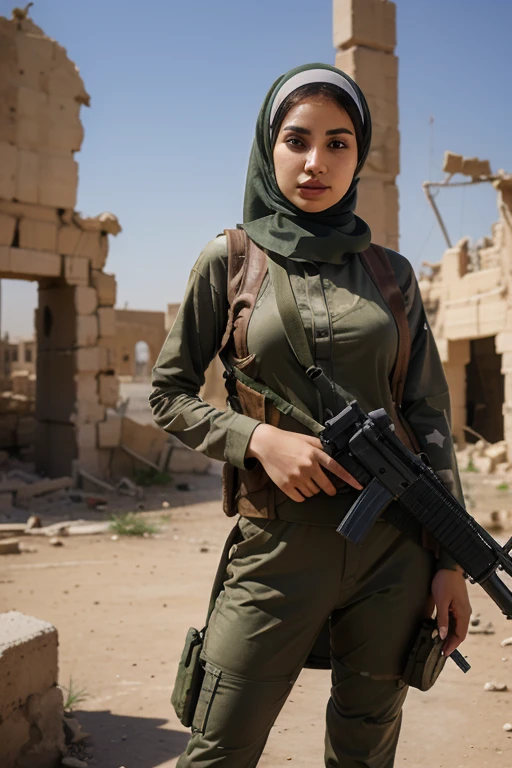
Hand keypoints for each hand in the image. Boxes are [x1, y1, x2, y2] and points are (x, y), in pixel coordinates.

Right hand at [246, 424, 362, 501]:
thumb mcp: (306, 439)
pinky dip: (302, 495)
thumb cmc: (287, 440)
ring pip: (313, 492)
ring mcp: (296, 477)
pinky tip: (298, 487)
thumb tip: (332, 452)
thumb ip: (320, 446)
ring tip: (305, 480)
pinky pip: (300, 498)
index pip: (336, 468)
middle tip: (329, 489)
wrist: (265, 444)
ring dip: (313, 490)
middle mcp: (307, 466)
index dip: (349, 478)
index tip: (358, 486)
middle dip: (329, 489)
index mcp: (314, 454)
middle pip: (325, 486)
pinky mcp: (286, 485)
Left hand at [431, 568, 471, 656]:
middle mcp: (465, 613)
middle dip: (450, 642)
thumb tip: (442, 635)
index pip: (460, 635)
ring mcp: (462, 608)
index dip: (452, 645)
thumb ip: (442, 619)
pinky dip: (448, 626)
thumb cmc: (445, 582)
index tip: (444, 653)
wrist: (449, 566)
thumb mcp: (441, 601)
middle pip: (459, 632)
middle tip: (439, 650)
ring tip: (439, 642)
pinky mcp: (457, 604)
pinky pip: (454, 619)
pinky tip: (440, 628)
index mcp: (463, 613)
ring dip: (449, 635)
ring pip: (457, 626)